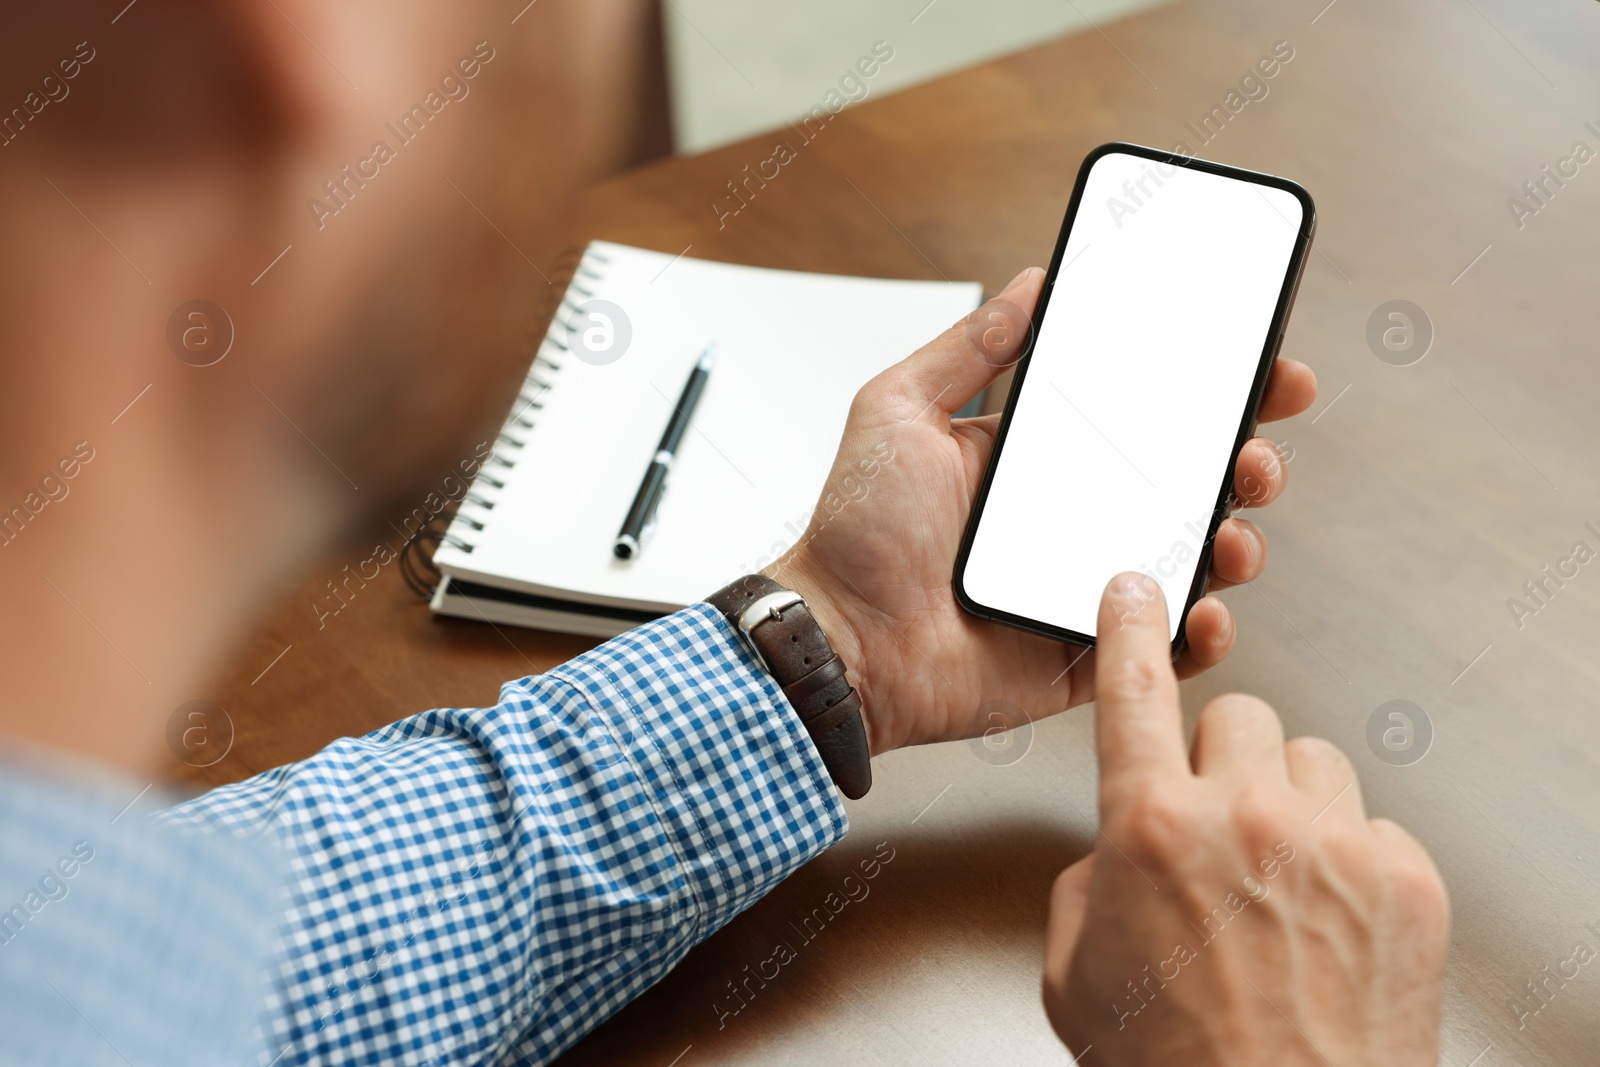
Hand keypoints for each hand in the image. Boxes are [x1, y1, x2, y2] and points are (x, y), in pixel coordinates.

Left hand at [768, 267, 1317, 751]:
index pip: (1144, 415)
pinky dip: (1202, 630)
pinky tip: (1204, 606)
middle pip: (1189, 483)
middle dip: (1246, 460)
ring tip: (1231, 529)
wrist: (838, 642)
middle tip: (1256, 448)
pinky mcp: (1087, 653)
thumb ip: (966, 348)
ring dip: (1236, 538)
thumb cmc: (854, 533)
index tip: (1263, 365)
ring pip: (1192, 559)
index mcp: (1040, 459)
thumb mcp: (899, 411)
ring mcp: (1086, 586)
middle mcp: (1074, 518)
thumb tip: (1032, 284)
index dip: (1212, 390)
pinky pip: (1166, 643)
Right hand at [1041, 573, 1449, 1064]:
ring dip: (1290, 801)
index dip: (1126, 628)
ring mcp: (1334, 845)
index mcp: (1151, 829)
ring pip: (1312, 758)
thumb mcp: (1072, 969)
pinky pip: (1373, 824)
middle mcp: (1246, 819)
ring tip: (1278, 876)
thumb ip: (1086, 879)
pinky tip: (1329, 917)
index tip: (1135, 587)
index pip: (1132, 690)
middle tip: (1217, 824)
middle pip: (1240, 716)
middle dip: (1222, 761)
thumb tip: (1116, 851)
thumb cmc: (1176, 1066)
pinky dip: (1349, 858)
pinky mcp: (1406, 881)